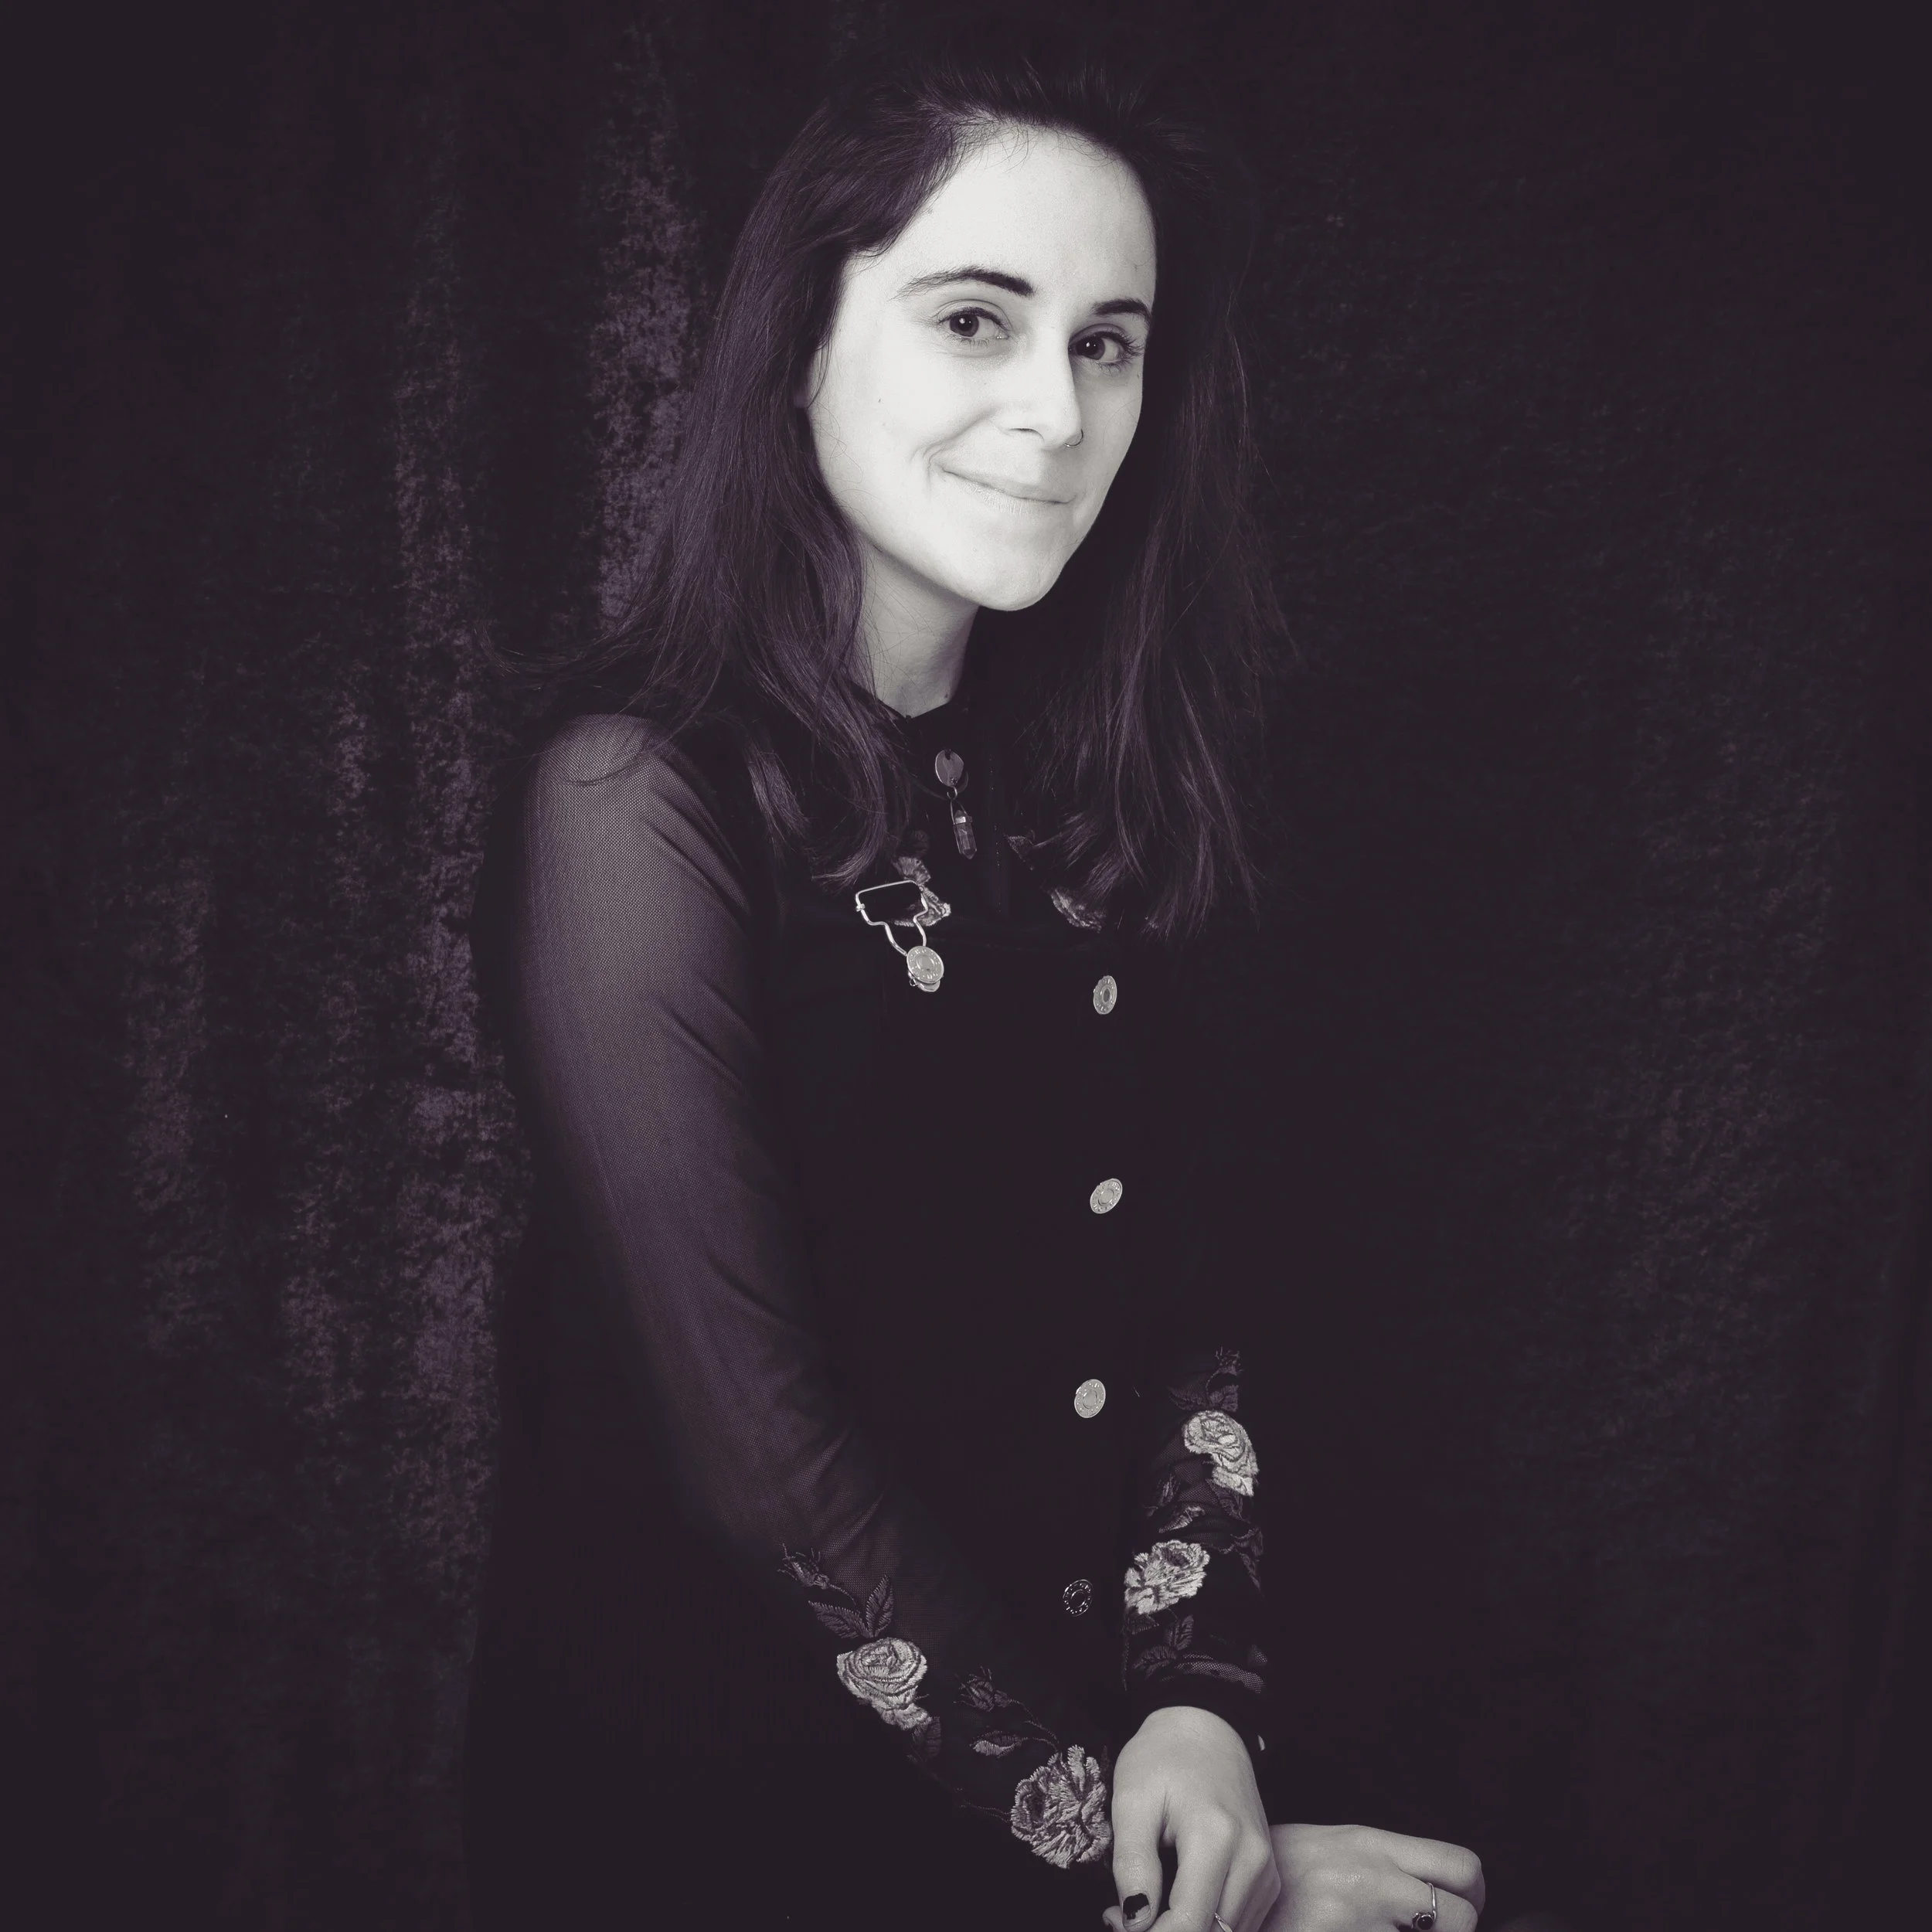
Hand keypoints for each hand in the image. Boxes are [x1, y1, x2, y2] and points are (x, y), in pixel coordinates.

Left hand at [1100, 1705, 1278, 1931]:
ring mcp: (1266, 1870)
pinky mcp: (1267, 1877)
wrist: (1206, 1729)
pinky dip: (1206, 1925)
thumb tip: (1134, 1922)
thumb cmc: (1163, 1757)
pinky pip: (1238, 1924)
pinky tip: (1174, 1903)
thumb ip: (1132, 1863)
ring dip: (1186, 1931)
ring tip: (1145, 1905)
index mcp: (1217, 1837)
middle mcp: (1253, 1859)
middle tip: (1123, 1914)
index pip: (1189, 1924)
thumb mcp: (1131, 1799)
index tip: (1115, 1919)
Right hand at [1259, 1822, 1484, 1931]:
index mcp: (1373, 1845)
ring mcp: (1358, 1921)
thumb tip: (1435, 1891)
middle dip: (1457, 1931)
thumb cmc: (1284, 1872)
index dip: (1474, 1894)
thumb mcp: (1336, 1846)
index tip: (1462, 1907)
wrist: (1228, 1884)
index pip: (1459, 1865)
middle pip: (1461, 1916)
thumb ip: (1385, 1863)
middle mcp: (1372, 1881)